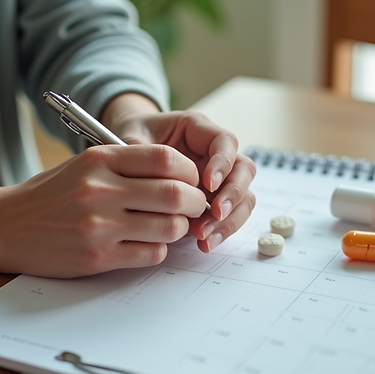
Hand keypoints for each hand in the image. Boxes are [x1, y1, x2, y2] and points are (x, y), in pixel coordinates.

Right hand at [0, 144, 207, 277]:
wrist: (5, 227)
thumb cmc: (51, 195)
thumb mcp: (85, 166)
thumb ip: (128, 165)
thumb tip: (183, 175)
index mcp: (100, 159)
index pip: (165, 158)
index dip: (190, 171)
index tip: (192, 180)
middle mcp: (100, 190)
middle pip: (175, 194)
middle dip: (195, 202)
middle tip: (195, 207)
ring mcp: (99, 226)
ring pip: (169, 227)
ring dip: (179, 229)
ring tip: (170, 226)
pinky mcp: (97, 257)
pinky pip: (151, 254)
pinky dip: (158, 249)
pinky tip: (147, 243)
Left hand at [102, 94, 256, 252]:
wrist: (129, 156)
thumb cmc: (134, 138)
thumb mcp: (130, 137)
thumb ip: (137, 150)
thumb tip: (142, 176)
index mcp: (198, 130)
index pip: (225, 141)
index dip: (223, 163)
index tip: (207, 184)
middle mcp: (215, 154)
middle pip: (244, 171)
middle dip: (233, 195)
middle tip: (215, 214)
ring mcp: (219, 179)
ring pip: (244, 197)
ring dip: (230, 219)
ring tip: (205, 236)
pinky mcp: (214, 202)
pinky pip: (230, 216)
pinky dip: (221, 231)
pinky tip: (204, 243)